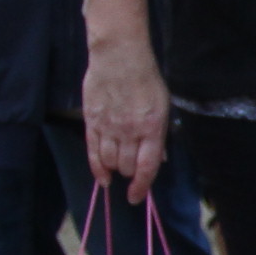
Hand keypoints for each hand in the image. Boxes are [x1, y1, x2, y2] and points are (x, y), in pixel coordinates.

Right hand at [81, 38, 170, 205]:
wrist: (119, 57)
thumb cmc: (147, 80)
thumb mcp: (163, 107)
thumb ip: (159, 135)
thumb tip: (159, 160)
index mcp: (152, 128)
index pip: (147, 167)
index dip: (142, 186)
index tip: (137, 197)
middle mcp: (130, 131)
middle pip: (126, 166)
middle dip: (129, 173)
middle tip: (131, 170)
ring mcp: (109, 127)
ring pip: (109, 161)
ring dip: (114, 170)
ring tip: (117, 168)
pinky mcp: (92, 121)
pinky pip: (92, 151)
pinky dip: (96, 167)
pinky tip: (101, 177)